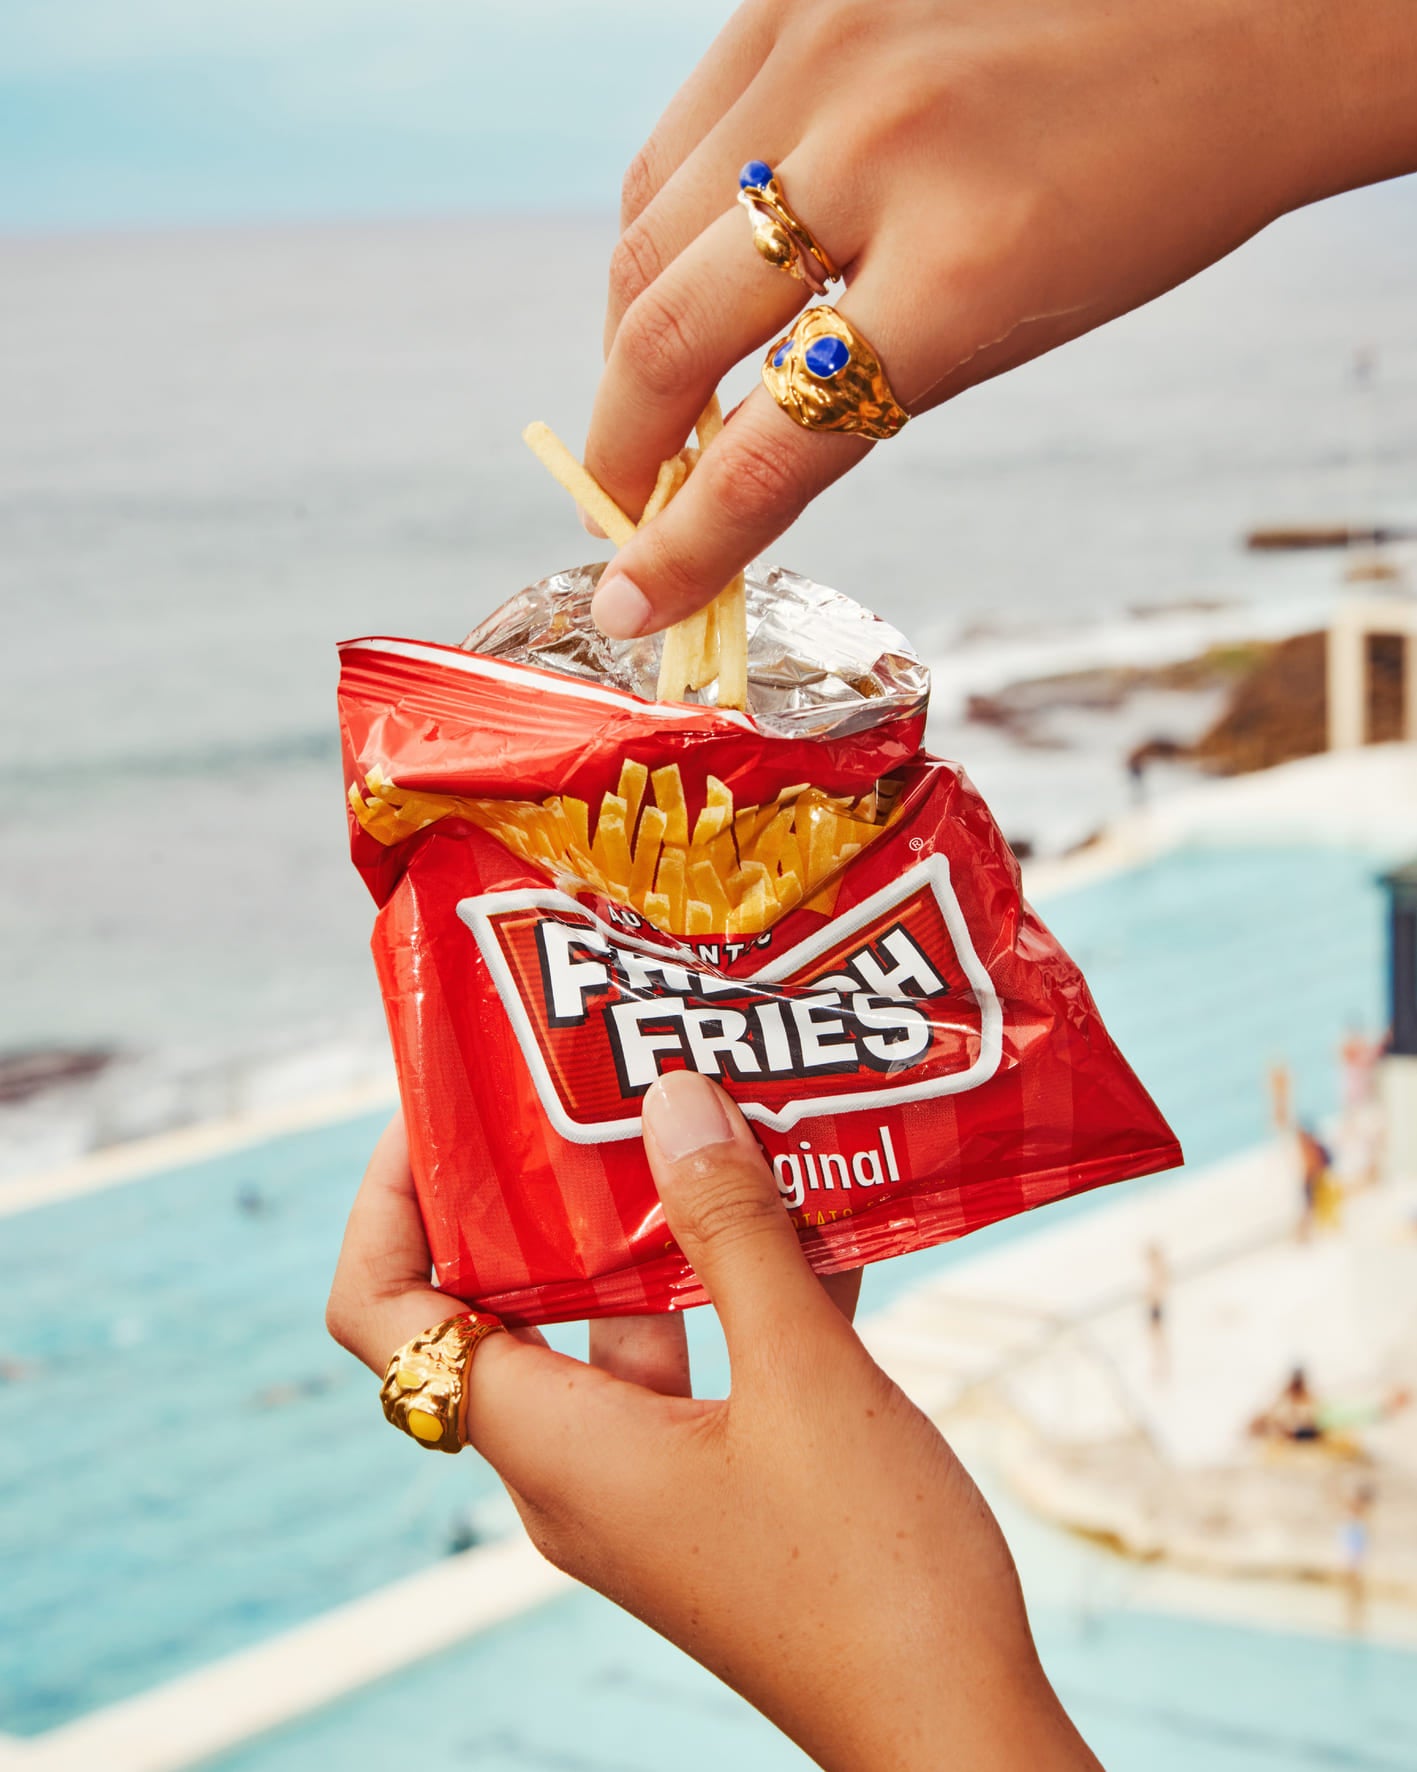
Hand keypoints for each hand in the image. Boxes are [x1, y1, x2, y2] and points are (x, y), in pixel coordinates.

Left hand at [327, 1074, 1099, 1770]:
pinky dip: (737, 1289)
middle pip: (502, 1299)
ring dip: (662, 1227)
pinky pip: (698, 1363)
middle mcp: (575, 1465)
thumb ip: (730, 1232)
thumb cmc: (874, 1576)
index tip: (450, 1102)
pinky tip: (819, 1218)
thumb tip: (670, 1098)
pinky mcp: (717, 1489)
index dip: (393, 1195)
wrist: (956, 1737)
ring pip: (617, 1324)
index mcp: (553, 1446)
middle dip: (546, 1183)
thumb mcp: (803, 1379)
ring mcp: (647, 1481)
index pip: (385, 1311)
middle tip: (601, 1079)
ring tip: (719, 1119)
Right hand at [584, 0, 1416, 640]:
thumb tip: (717, 475)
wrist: (1243, 11)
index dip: (686, 547)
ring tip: (654, 398)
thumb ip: (862, 389)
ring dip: (628, 341)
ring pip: (644, 231)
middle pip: (668, 334)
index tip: (634, 600)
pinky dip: (662, 226)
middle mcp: (883, 143)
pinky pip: (673, 137)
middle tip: (621, 506)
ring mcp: (829, 45)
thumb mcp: (1018, 326)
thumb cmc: (1146, 190)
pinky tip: (687, 273)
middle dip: (622, 449)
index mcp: (969, 263)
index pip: (771, 449)